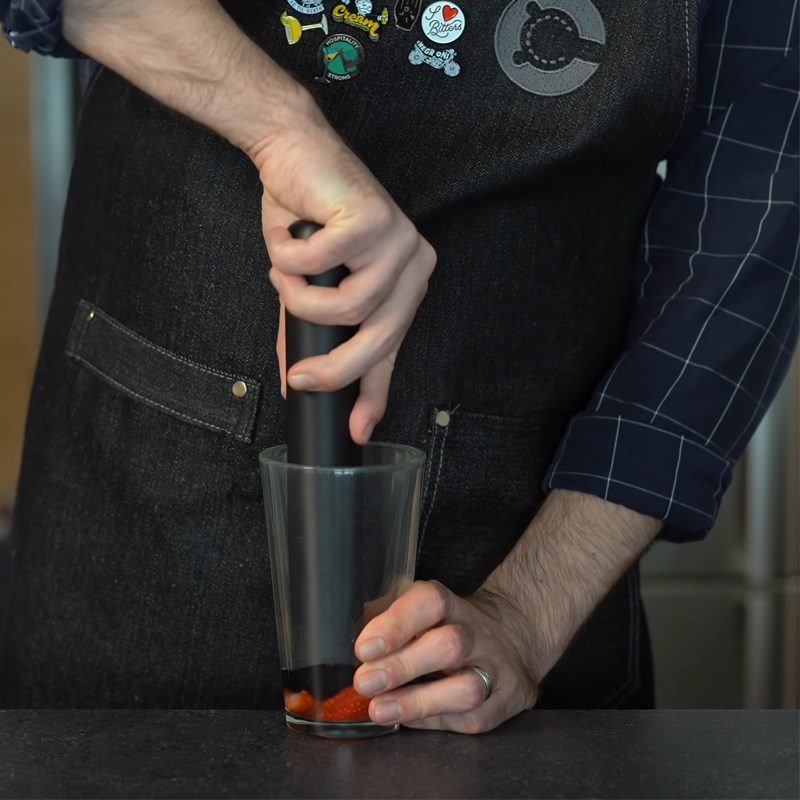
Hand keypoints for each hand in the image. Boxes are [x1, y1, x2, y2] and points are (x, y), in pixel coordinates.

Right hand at [249, 103, 436, 444]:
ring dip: (303, 300)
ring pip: (352, 307)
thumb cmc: (303, 217)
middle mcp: (412, 263)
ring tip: (284, 277)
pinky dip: (293, 261)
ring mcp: (398, 240)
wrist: (290, 152)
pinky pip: (325, 266)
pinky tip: (288, 244)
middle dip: (335, 368)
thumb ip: (310, 332)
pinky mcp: (374, 217)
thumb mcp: (308, 287)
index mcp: (404, 283)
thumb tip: (297, 381)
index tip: (359, 428)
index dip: (375, 391)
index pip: (392, 348)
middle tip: (301, 378)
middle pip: (380, 337)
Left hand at [352, 580, 538, 733]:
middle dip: (402, 666)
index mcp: (451, 605)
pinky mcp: (508, 700)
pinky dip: (437, 721)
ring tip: (380, 709)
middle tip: (364, 682)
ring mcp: (496, 668)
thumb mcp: (420, 611)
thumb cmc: (448, 627)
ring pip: (467, 687)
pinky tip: (409, 719)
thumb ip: (386, 618)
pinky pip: (475, 718)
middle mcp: (477, 633)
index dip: (396, 624)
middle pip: (449, 645)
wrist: (511, 637)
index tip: (364, 648)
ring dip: (418, 702)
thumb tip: (352, 637)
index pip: (429, 602)